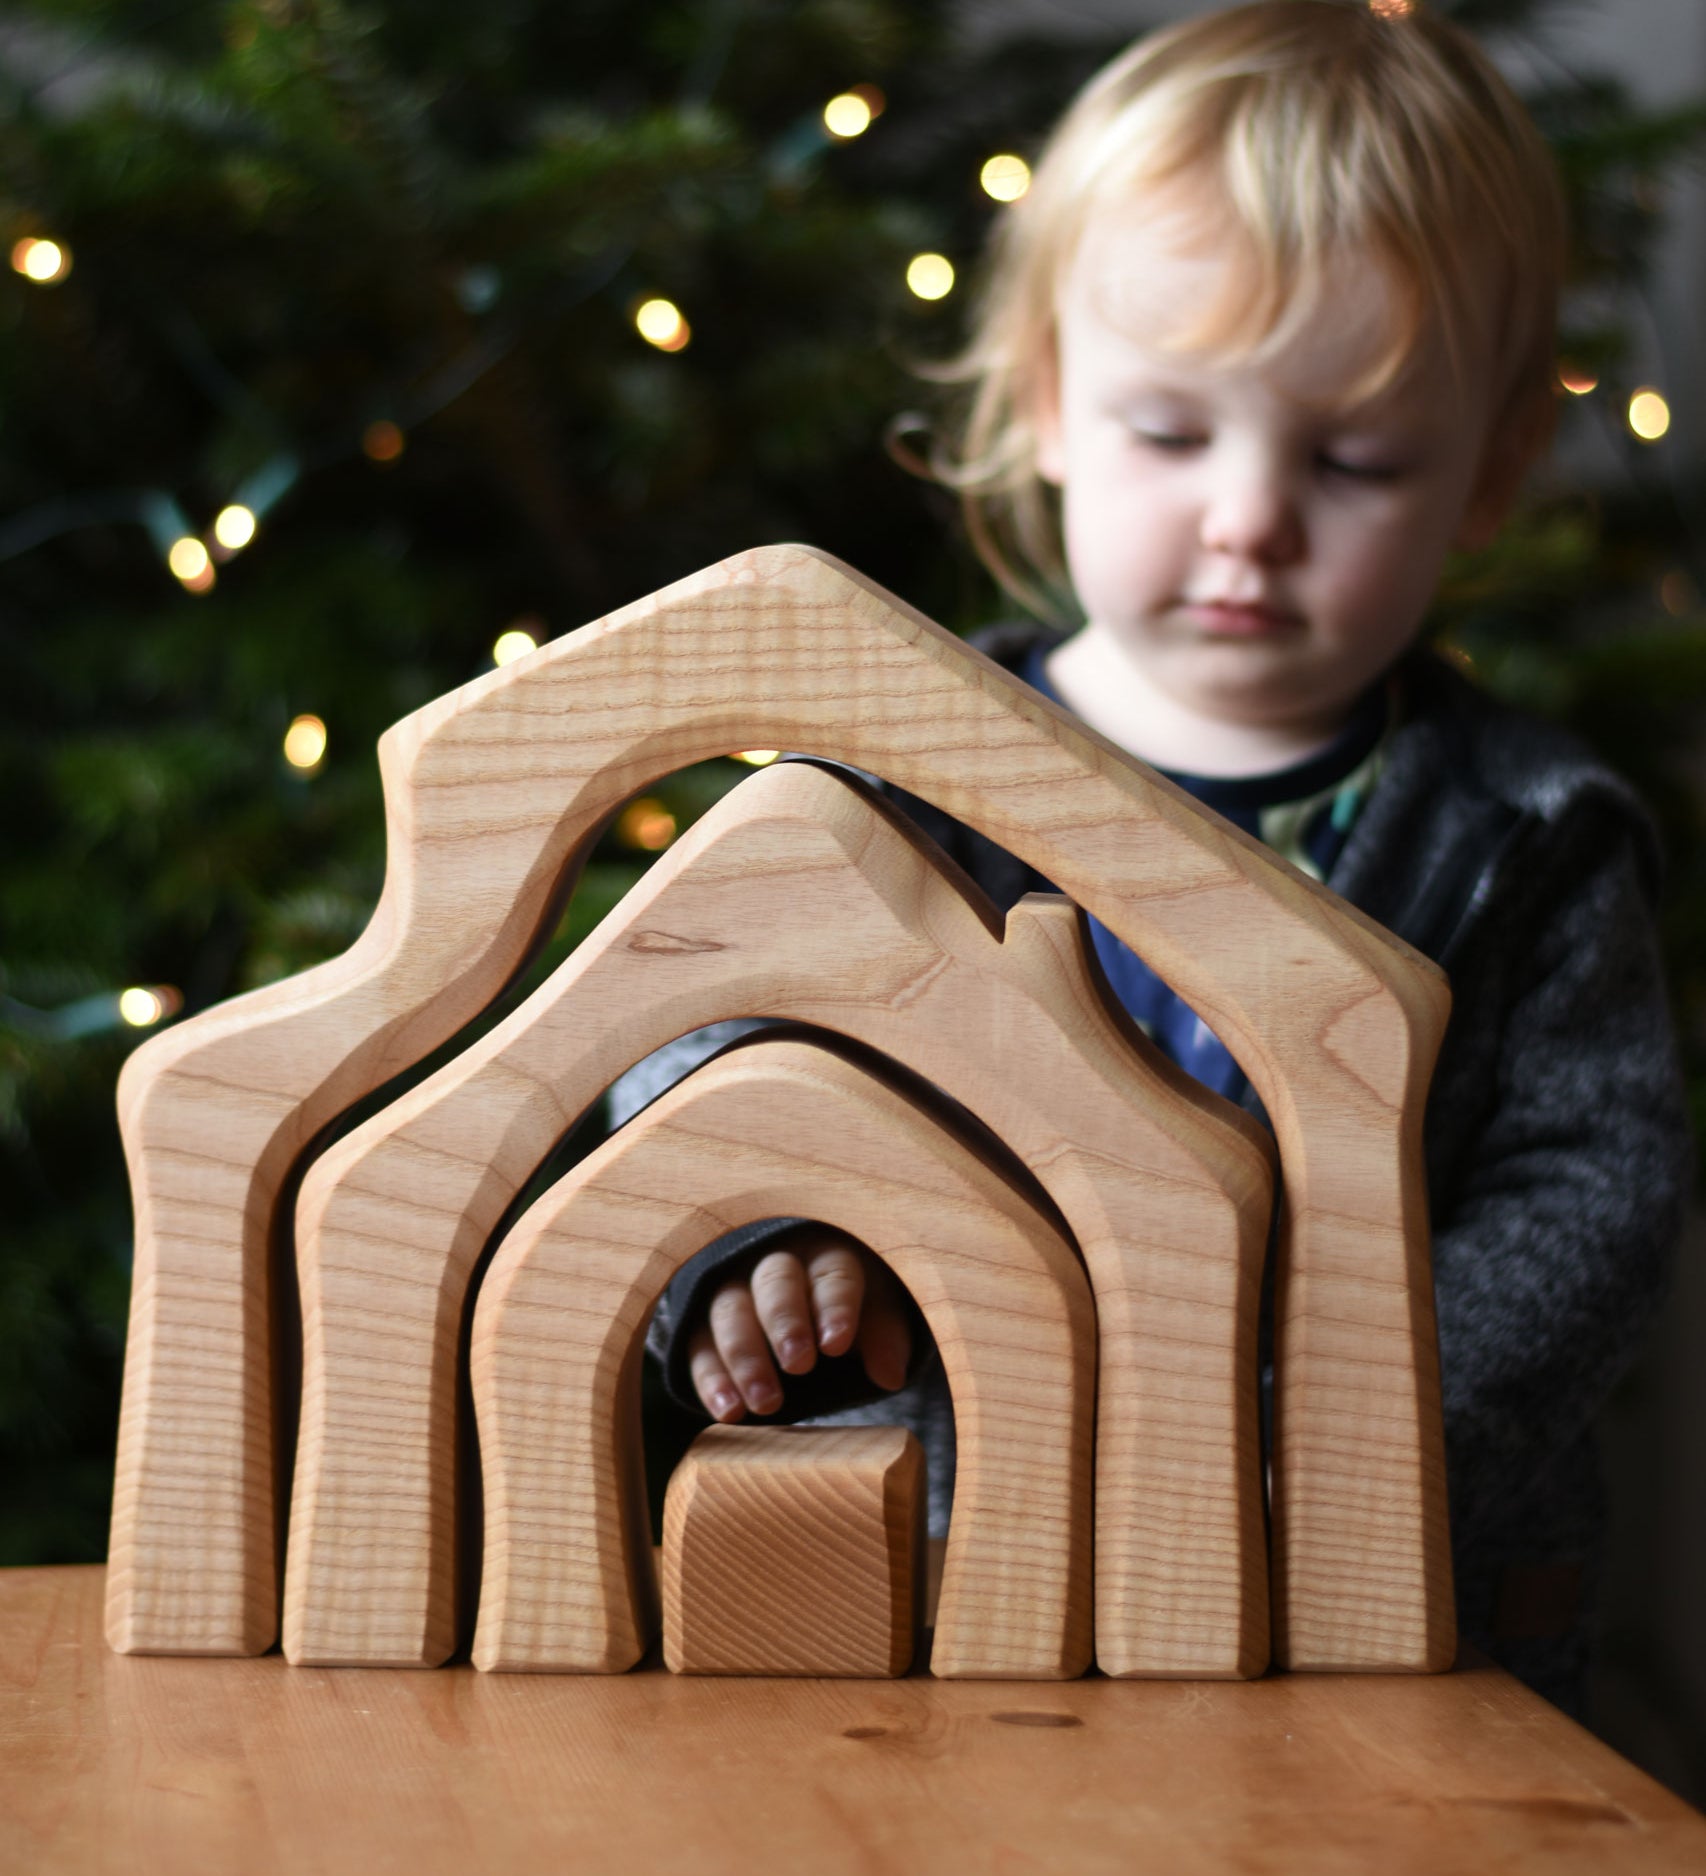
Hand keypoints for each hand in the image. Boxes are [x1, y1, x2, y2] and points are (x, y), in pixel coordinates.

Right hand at [685, 1225, 912, 1420]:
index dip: (834, 1306)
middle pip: (774, 1282)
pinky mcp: (702, 1326)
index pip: (831, 1273)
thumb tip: (891, 1375)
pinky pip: (699, 1347)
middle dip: (785, 1322)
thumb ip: (885, 1339)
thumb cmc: (844, 1311)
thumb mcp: (875, 1317)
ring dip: (745, 1357)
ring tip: (765, 1403)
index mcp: (826, 1257)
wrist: (802, 1313)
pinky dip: (712, 1381)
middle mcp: (775, 1265)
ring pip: (730, 1311)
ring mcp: (733, 1291)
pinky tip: (728, 1412)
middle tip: (798, 1365)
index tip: (836, 1344)